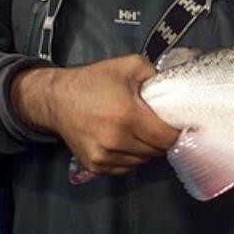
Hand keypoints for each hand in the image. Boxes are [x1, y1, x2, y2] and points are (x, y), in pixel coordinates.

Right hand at [11, 55, 179, 175]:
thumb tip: (176, 89)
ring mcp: (104, 156)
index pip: (167, 138)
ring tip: (137, 130)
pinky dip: (130, 157)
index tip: (175, 123)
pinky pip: (125, 167)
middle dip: (160, 139)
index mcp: (127, 115)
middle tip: (155, 124)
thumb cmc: (92, 82)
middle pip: (156, 151)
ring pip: (142, 162)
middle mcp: (115, 140)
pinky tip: (124, 140)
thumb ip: (156, 75)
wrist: (56, 99)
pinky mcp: (95, 166)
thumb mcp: (128, 66)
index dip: (175, 131)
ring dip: (145, 149)